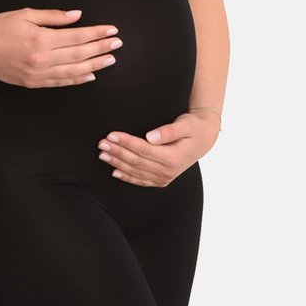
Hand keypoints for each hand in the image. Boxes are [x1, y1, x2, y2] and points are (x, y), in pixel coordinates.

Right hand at [0, 7, 122, 87]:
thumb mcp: (26, 14)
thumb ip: (53, 16)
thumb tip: (77, 16)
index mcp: (41, 39)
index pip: (77, 37)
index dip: (96, 33)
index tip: (111, 31)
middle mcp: (42, 59)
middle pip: (79, 54)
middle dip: (101, 48)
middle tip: (117, 44)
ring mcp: (37, 74)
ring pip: (73, 71)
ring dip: (94, 65)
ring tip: (110, 60)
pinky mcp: (32, 83)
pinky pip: (59, 82)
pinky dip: (76, 79)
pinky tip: (89, 76)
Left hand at [97, 110, 219, 187]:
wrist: (203, 140)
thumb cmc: (193, 128)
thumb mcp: (185, 125)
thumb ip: (168, 131)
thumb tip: (151, 137)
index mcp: (173, 158)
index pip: (144, 150)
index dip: (126, 142)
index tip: (111, 134)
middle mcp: (168, 171)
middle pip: (137, 161)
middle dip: (117, 152)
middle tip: (101, 143)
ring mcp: (165, 178)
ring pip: (136, 172)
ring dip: (117, 163)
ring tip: (103, 154)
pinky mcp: (162, 180)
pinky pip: (141, 180)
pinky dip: (127, 177)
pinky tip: (114, 172)